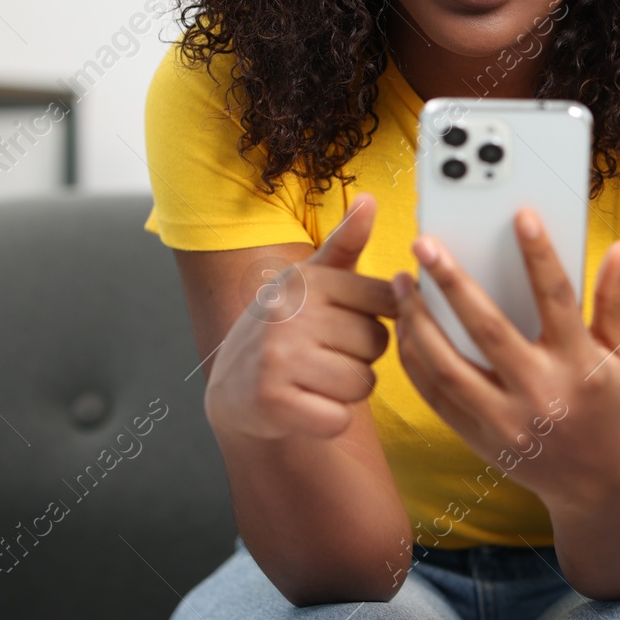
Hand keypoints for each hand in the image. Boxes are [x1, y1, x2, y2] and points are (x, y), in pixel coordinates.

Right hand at [206, 194, 397, 439]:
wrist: (233, 387)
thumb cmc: (285, 328)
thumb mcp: (311, 281)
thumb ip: (345, 243)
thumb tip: (369, 199)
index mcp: (307, 280)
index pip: (387, 302)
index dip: (374, 321)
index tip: (343, 324)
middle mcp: (291, 313)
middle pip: (377, 346)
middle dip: (360, 359)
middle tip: (322, 356)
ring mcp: (279, 357)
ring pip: (362, 384)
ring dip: (346, 391)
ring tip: (313, 379)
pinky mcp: (274, 401)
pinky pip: (339, 418)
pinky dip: (329, 419)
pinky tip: (304, 405)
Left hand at [390, 209, 619, 511]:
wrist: (599, 488)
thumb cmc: (612, 409)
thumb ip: (614, 302)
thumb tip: (615, 248)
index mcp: (581, 367)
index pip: (558, 299)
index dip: (540, 255)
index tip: (521, 216)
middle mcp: (541, 395)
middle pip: (487, 329)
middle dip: (452, 282)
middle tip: (424, 243)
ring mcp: (506, 422)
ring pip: (447, 366)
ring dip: (418, 321)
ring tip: (400, 282)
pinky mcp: (479, 439)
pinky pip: (435, 396)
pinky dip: (414, 360)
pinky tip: (404, 327)